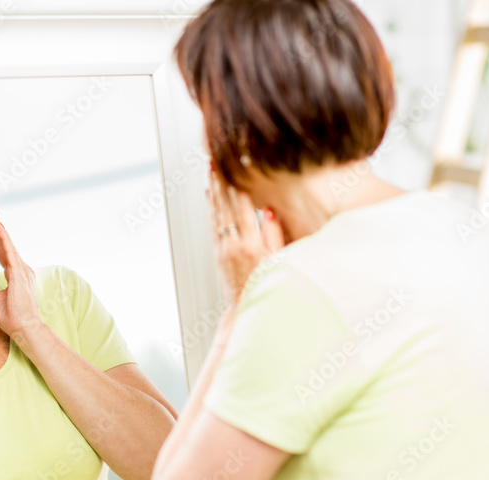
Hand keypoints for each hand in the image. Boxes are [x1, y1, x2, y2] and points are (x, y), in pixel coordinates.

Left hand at [0, 208, 41, 337]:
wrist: (25, 330)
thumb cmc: (12, 317)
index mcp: (14, 273)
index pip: (1, 252)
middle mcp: (20, 269)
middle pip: (5, 244)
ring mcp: (22, 270)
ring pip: (8, 245)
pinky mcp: (20, 274)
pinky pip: (10, 253)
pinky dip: (4, 240)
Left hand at [208, 171, 285, 307]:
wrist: (245, 308)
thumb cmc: (267, 286)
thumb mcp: (279, 261)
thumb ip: (274, 234)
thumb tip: (269, 210)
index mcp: (251, 245)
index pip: (242, 208)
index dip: (238, 187)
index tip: (236, 170)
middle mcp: (233, 245)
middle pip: (226, 207)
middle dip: (221, 183)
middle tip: (216, 162)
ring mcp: (223, 249)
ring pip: (217, 213)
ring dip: (214, 191)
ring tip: (211, 172)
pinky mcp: (218, 253)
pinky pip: (213, 224)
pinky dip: (211, 207)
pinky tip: (210, 196)